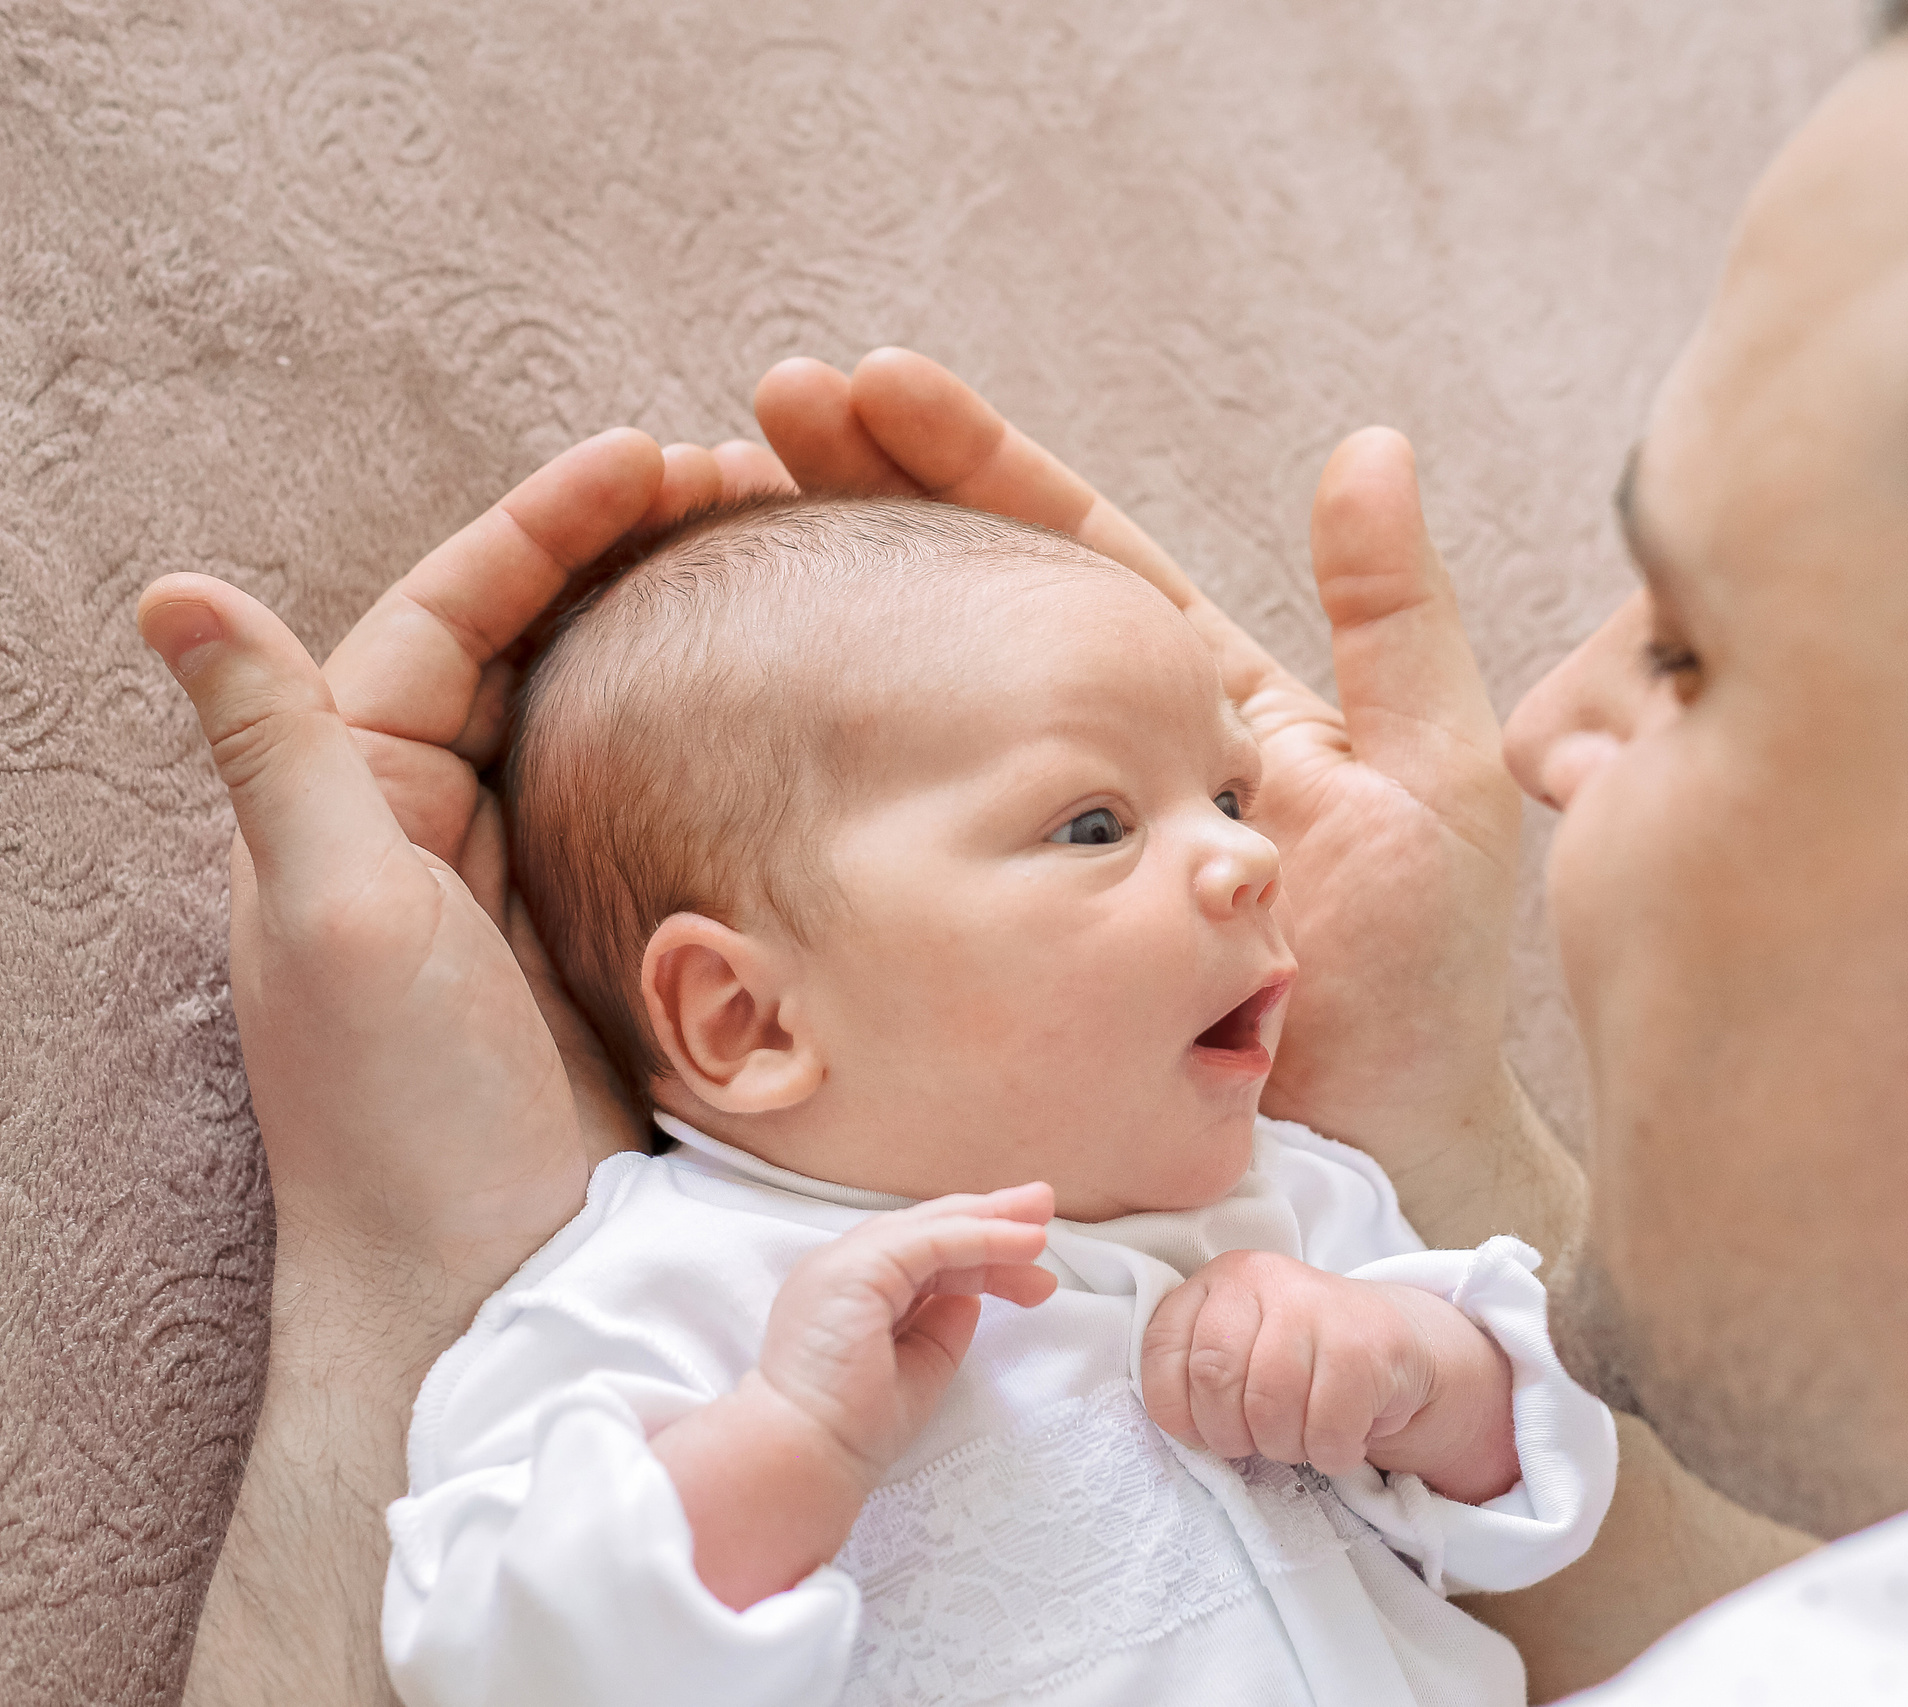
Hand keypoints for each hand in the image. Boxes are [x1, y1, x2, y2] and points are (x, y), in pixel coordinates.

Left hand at [146, 429, 800, 1706]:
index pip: (453, 620)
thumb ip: (278, 748)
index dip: (546, 526)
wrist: (486, 1294)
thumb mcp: (336, 912)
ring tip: (775, 564)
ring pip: (598, 717)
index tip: (656, 459)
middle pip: (533, 647)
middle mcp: (428, 833)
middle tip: (745, 490)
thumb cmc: (402, 1114)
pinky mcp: (602, 946)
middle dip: (627, 555)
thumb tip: (172, 589)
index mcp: (349, 805)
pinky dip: (708, 741)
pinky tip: (779, 711)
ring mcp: (521, 890)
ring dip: (674, 633)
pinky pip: (652, 807)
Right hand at [650, 1184, 1058, 1609]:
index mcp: (853, 1288)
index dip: (982, 1254)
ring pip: (933, 1226)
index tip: (1033, 1270)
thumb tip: (974, 1295)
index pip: (925, 1254)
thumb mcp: (919, 1368)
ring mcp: (846, 1261)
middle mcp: (845, 1265)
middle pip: (930, 1228)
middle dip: (991, 1216)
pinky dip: (984, 1238)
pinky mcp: (858, 1267)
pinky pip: (934, 1242)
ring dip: (994, 1221)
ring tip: (1044, 1224)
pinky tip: (1026, 1244)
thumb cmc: (852, 1428)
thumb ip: (942, 1326)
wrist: (805, 1456)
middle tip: (1045, 1208)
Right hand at [756, 355, 1533, 1224]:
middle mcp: (1093, 761)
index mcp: (1186, 699)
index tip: (870, 382)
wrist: (1387, 1151)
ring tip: (710, 518)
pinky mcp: (991, 934)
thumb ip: (1391, 616)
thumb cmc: (1422, 972)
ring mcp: (1035, 850)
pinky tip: (735, 704)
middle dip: (863, 500)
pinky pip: (903, 840)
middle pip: (961, 604)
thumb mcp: (1430, 772)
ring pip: (915, 709)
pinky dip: (827, 772)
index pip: (1062, 550)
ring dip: (824, 611)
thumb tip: (1365, 444)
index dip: (969, 464)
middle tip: (762, 410)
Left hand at [1139, 1250, 1519, 1505]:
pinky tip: (1344, 1435)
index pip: (1163, 1350)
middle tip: (1258, 1439)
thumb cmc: (1302, 1359)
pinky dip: (1331, 1452)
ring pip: (1268, 1409)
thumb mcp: (1241, 1347)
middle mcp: (1266, 1279)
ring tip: (1303, 1434)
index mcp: (1222, 1279)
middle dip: (1230, 1433)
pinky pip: (1326, 1430)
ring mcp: (1319, 1306)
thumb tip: (1176, 1423)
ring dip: (1284, 1446)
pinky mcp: (1369, 1347)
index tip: (1201, 1428)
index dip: (1176, 1409)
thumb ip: (1194, 1369)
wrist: (1399, 1345)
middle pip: (1213, 1380)